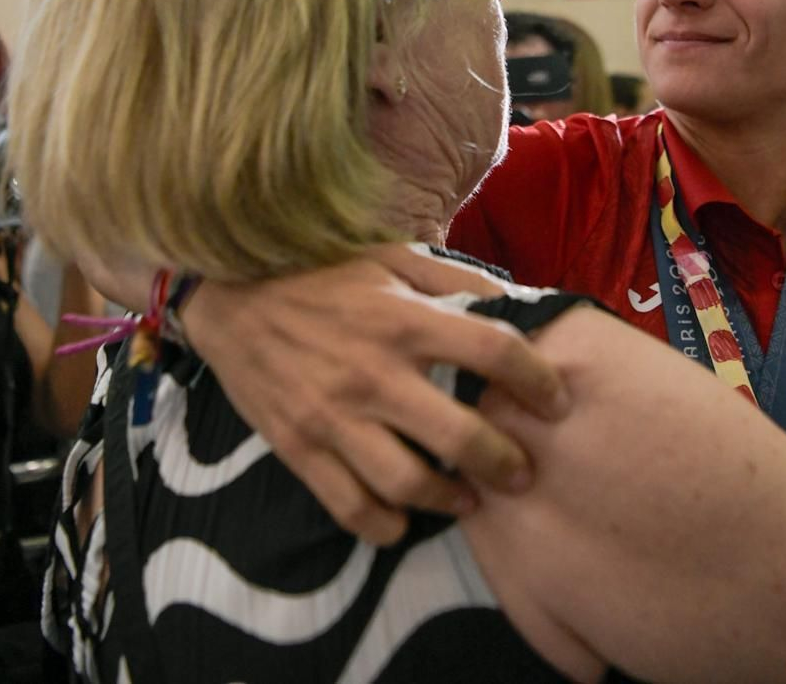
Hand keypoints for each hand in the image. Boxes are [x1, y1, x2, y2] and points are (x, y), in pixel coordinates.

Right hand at [183, 244, 570, 544]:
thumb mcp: (390, 258)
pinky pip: (351, 508)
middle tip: (522, 472)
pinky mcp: (299, 448)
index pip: (495, 352)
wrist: (230, 297)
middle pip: (460, 437)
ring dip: (451, 502)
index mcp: (405, 319)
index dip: (538, 381)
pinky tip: (404, 520)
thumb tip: (519, 301)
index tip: (556, 401)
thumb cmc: (321, 275)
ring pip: (408, 484)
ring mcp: (334, 416)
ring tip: (469, 499)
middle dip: (505, 463)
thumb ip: (456, 280)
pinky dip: (385, 526)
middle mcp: (374, 372)